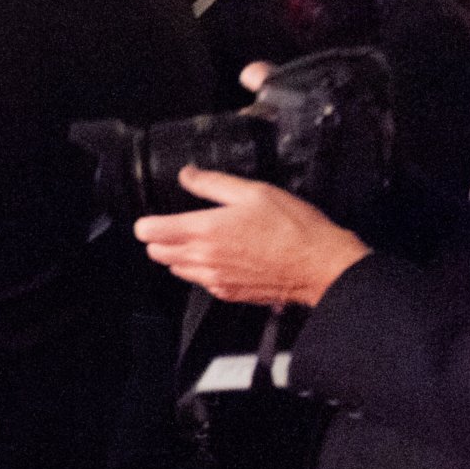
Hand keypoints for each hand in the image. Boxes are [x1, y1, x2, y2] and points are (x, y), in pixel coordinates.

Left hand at [134, 169, 368, 307]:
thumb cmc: (294, 227)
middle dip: (160, 240)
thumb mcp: (254, 192)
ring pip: (176, 269)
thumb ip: (213, 183)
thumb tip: (187, 174)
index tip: (156, 218)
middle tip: (178, 228)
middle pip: (157, 253)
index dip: (148, 223)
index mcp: (204, 231)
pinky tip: (223, 258)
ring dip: (180, 256)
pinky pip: (201, 282)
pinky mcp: (228, 293)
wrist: (321, 265)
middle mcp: (203, 259)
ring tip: (203, 242)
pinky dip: (202, 271)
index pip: (150, 232)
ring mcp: (214, 279)